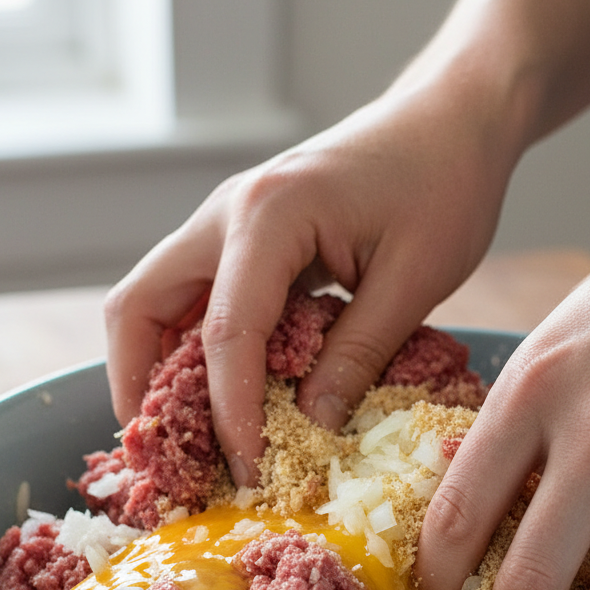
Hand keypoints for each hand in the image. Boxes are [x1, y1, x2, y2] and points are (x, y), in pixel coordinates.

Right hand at [104, 86, 513, 486]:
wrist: (449, 120)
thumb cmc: (443, 185)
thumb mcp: (414, 280)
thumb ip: (356, 354)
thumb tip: (309, 425)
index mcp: (270, 216)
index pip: (226, 331)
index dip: (230, 411)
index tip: (249, 469)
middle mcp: (226, 213)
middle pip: (140, 304)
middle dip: (140, 384)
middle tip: (168, 452)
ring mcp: (227, 221)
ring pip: (156, 299)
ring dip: (158, 366)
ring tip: (188, 434)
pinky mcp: (243, 236)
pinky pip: (194, 295)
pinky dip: (192, 346)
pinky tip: (222, 391)